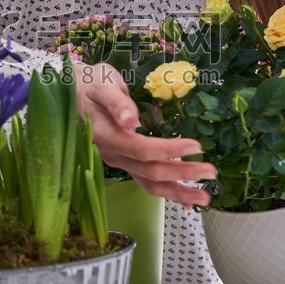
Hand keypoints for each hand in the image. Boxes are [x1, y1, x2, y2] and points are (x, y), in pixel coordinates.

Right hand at [73, 61, 215, 206]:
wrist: (74, 92)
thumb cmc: (91, 83)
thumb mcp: (103, 83)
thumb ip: (117, 102)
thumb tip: (130, 120)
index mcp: (107, 136)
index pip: (142, 149)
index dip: (169, 150)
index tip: (196, 146)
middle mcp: (113, 155)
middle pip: (150, 171)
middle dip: (182, 174)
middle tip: (211, 172)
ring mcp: (119, 161)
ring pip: (150, 183)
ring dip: (178, 192)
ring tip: (204, 198)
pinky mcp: (126, 162)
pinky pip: (146, 182)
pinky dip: (168, 192)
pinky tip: (187, 200)